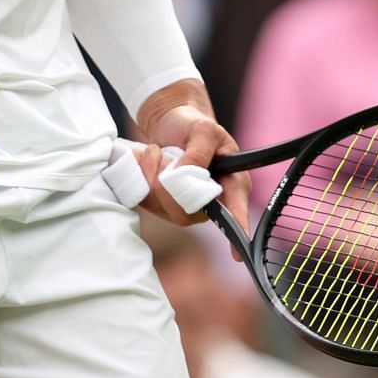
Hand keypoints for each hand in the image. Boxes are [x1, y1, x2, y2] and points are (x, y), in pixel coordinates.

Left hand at [136, 81, 248, 236]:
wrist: (171, 123)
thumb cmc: (195, 126)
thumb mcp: (204, 129)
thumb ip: (199, 151)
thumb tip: (186, 173)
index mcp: (231, 184)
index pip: (236, 212)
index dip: (238, 232)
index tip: (236, 254)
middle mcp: (208, 202)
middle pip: (187, 213)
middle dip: (167, 186)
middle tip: (164, 156)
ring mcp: (183, 206)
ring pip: (163, 208)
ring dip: (152, 176)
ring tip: (156, 152)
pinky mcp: (161, 204)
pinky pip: (145, 201)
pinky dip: (140, 177)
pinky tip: (146, 159)